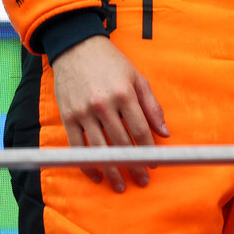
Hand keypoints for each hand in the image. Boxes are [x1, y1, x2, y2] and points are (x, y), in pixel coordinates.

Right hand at [50, 36, 168, 192]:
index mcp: (125, 94)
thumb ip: (152, 105)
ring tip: (121, 185)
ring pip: (100, 149)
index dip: (149, 150)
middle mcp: (104, 105)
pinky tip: (97, 175)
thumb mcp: (138, 78)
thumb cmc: (112, 63)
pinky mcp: (68, 117)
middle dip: (133, 165)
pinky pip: (77, 147)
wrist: (76, 49)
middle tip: (142, 180)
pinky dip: (87, 164)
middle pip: (121, 143)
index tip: (155, 163)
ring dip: (111, 170)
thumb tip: (165, 132)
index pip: (140, 130)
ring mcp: (84, 113)